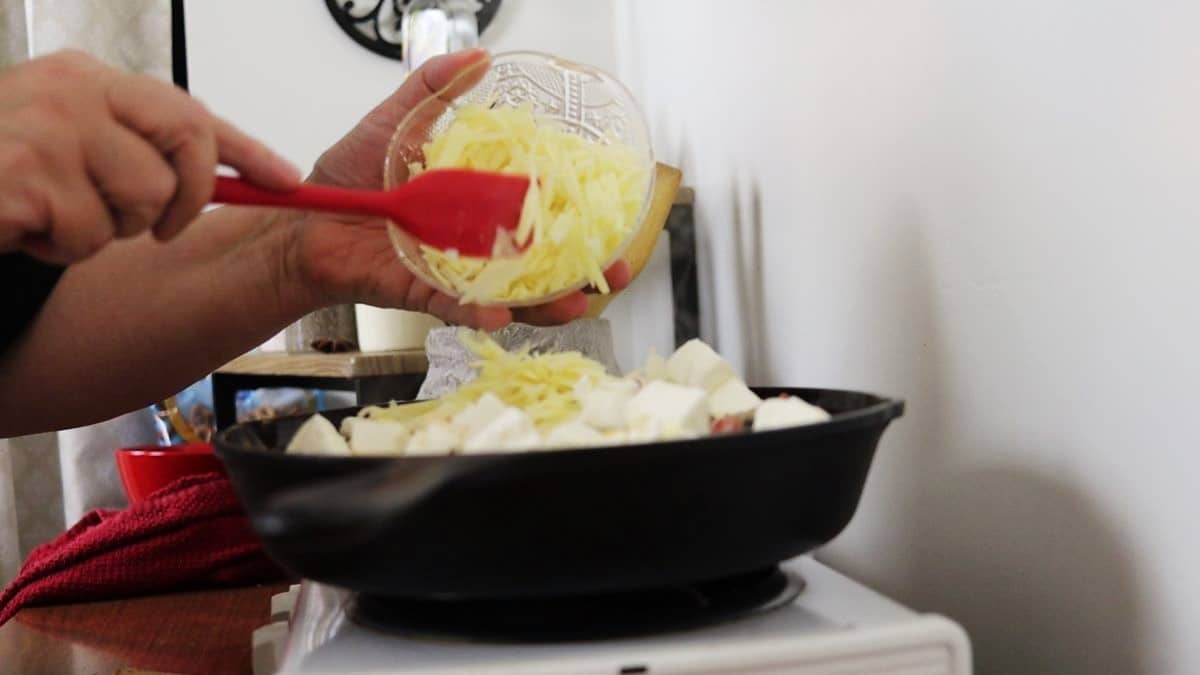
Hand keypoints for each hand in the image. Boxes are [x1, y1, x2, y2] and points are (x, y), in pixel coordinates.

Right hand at [0, 50, 298, 264]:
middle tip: (152, 225)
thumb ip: (135, 149)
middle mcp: (71, 91)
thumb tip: (229, 176)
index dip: (247, 149)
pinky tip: (24, 228)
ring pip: (142, 203)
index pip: (189, 109)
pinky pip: (90, 236)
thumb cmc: (0, 175)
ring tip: (52, 216)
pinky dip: (61, 249)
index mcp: (86, 79)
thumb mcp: (71, 147)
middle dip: (181, 200)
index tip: (288, 182)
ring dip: (103, 231)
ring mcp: (46, 129)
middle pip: (185, 147)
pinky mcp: (25, 175)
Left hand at [283, 49, 630, 329]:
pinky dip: (476, 315)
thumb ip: (433, 90)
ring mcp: (452, 270)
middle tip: (611, 273)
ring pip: (507, 293)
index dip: (575, 217)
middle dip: (579, 273)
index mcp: (476, 200)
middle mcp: (473, 240)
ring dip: (543, 303)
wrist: (301, 219)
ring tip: (572, 304)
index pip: (537, 210)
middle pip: (537, 261)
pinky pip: (454, 307)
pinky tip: (500, 315)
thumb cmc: (347, 176)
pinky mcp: (421, 292)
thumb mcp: (394, 122)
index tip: (611, 220)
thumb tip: (478, 57)